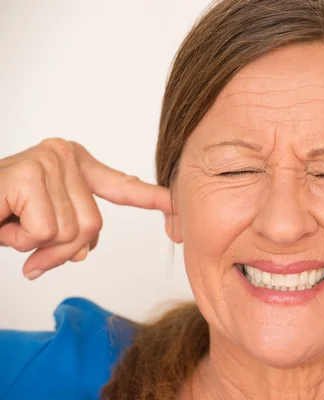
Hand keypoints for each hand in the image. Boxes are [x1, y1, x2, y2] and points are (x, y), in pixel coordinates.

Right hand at [0, 138, 171, 278]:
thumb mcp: (40, 225)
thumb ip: (71, 232)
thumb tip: (84, 250)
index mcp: (72, 163)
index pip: (120, 185)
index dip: (150, 198)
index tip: (176, 205)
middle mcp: (63, 154)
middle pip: (93, 226)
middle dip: (59, 248)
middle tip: (25, 241)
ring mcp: (48, 161)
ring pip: (72, 232)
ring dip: (36, 246)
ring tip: (8, 225)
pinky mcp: (29, 174)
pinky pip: (46, 231)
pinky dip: (20, 241)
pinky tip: (1, 221)